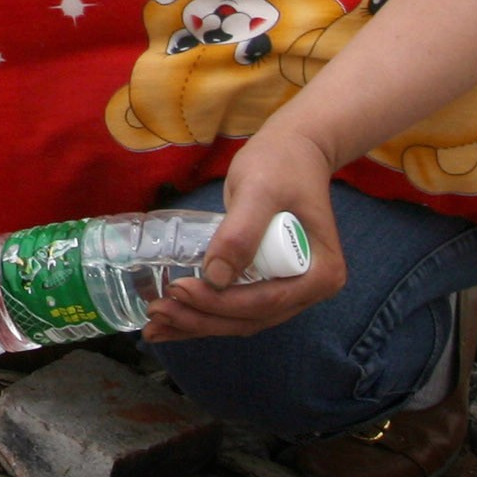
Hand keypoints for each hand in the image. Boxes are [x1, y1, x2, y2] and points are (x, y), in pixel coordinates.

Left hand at [142, 124, 346, 341]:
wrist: (294, 149)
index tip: (179, 289)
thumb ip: (240, 232)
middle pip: (251, 317)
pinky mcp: (269, 281)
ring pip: (241, 318)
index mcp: (320, 273)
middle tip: (157, 315)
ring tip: (156, 326)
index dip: (220, 302)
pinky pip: (236, 306)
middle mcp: (309, 290)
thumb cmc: (280, 164)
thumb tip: (215, 277)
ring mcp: (290, 289)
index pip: (265, 301)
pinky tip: (173, 322)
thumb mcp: (258, 191)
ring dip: (198, 323)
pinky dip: (204, 314)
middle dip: (202, 320)